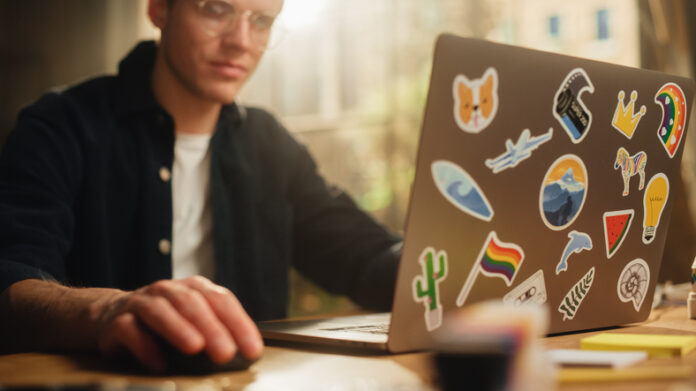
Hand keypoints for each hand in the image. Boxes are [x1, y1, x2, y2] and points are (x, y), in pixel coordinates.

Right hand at [95, 276, 262, 371]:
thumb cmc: (164, 323)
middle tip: (226, 353)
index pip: (221, 301)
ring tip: (195, 348)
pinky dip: (145, 347)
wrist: (112, 316)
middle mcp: (168, 291)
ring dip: (179, 329)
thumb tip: (246, 354)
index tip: (253, 350)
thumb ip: (217, 332)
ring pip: (160, 311)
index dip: (239, 324)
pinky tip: (159, 364)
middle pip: (192, 303)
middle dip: (212, 328)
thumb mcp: (193, 322)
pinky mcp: (116, 322)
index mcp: (194, 289)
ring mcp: (141, 303)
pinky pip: (130, 330)